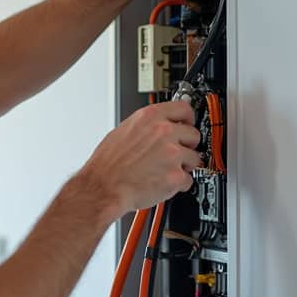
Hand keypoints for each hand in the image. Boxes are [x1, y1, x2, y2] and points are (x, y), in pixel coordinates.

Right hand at [79, 101, 201, 214]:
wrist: (102, 188)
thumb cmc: (107, 164)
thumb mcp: (122, 131)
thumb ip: (146, 127)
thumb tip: (158, 127)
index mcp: (150, 117)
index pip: (184, 109)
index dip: (188, 119)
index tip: (188, 123)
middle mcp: (163, 132)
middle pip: (193, 134)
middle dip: (186, 145)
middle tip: (172, 154)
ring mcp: (172, 154)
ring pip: (194, 158)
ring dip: (183, 166)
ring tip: (163, 171)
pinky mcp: (176, 176)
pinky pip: (188, 179)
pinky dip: (178, 184)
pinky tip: (161, 182)